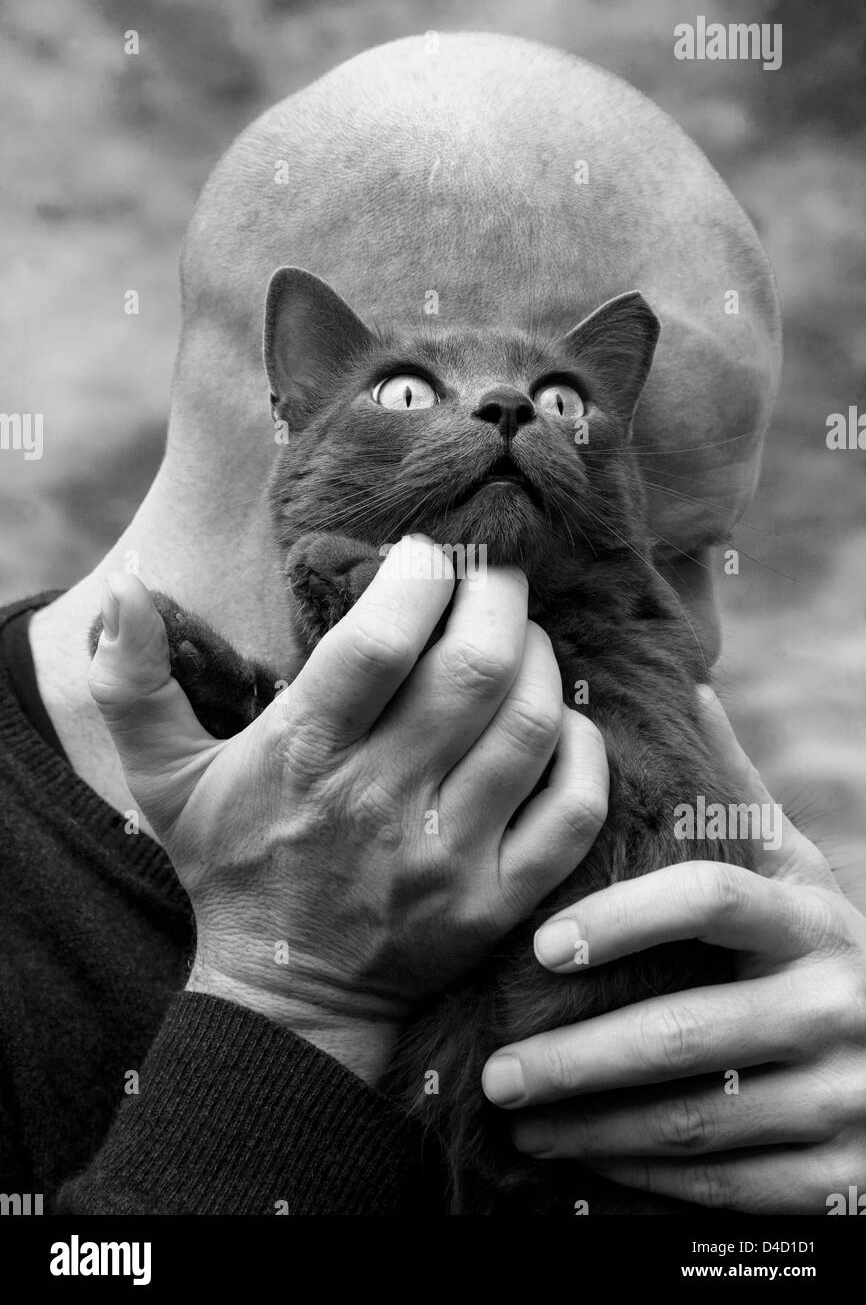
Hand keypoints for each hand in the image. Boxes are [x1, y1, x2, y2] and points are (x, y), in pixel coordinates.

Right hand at [88, 536, 607, 1084]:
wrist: (286, 998)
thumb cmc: (232, 865)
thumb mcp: (164, 777)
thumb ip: (133, 683)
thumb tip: (124, 590)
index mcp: (305, 758)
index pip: (379, 644)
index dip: (419, 576)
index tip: (426, 551)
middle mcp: (383, 803)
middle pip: (476, 670)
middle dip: (498, 596)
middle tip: (493, 572)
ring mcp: (450, 859)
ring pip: (531, 726)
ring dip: (539, 658)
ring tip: (520, 635)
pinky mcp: (499, 902)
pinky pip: (575, 809)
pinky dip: (582, 748)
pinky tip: (557, 718)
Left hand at [483, 687, 865, 1212]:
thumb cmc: (816, 947)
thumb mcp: (794, 868)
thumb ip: (735, 794)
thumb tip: (688, 682)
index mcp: (810, 916)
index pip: (709, 900)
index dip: (620, 918)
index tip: (539, 942)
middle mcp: (836, 1003)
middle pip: (685, 1030)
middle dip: (575, 1057)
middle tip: (497, 1068)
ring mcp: (844, 1096)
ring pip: (694, 1123)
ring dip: (590, 1125)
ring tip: (516, 1114)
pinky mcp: (840, 1179)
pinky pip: (724, 1189)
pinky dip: (641, 1177)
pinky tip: (582, 1162)